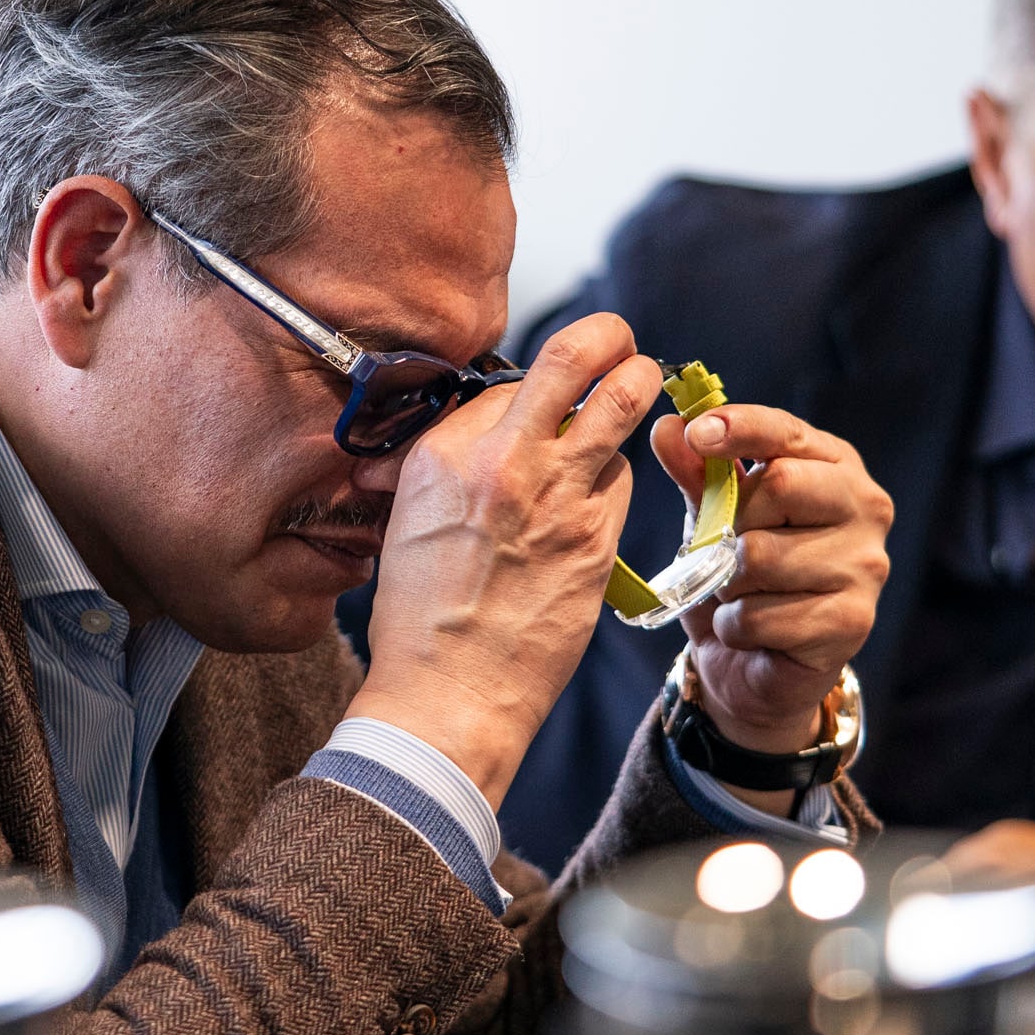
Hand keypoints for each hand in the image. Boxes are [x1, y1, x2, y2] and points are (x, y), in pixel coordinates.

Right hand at [353, 315, 661, 806]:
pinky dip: (612, 487)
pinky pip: (622, 482)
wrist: (447, 694)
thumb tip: (482, 429)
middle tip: (624, 347)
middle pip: (581, 355)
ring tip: (626, 419)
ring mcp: (556, 497)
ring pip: (622, 412)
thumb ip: (449, 464)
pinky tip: (592, 510)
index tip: (544, 397)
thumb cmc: (420, 619)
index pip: (511, 378)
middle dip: (613, 340)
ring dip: (626, 415)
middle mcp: (502, 459)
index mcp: (444, 451)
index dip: (536, 385)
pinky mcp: (596, 539)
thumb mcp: (407, 520)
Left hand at [652, 403, 892, 795]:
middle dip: (730, 524)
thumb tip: (668, 427)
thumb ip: (697, 475)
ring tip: (740, 595)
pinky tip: (750, 630)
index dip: (740, 427)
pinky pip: (759, 615)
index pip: (787, 432)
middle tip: (725, 551)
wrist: (754, 666)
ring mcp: (865, 566)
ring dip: (726, 584)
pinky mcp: (850, 621)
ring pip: (760, 557)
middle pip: (779, 486)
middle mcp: (865, 508)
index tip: (696, 433)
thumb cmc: (741, 579)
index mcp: (836, 467)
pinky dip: (734, 626)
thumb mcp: (713, 520)